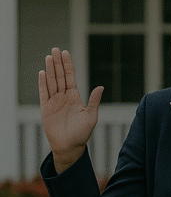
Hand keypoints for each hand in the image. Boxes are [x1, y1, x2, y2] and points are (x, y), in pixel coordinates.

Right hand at [38, 47, 102, 172]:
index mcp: (75, 97)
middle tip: (55, 49)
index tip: (66, 53)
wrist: (69, 146)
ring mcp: (54, 102)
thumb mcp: (91, 116)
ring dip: (50, 70)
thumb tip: (100, 87)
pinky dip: (43, 83)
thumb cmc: (82, 133)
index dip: (68, 65)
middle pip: (59, 76)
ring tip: (49, 57)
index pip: (70, 77)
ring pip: (51, 82)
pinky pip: (43, 93)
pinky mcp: (45, 108)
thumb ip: (94, 101)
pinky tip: (43, 73)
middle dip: (58, 63)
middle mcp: (64, 97)